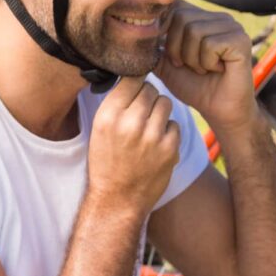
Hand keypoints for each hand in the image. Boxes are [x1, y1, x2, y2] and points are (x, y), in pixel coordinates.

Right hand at [87, 77, 180, 210]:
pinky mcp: (170, 149)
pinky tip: (157, 144)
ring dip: (159, 112)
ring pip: (165, 103)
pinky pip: (175, 125)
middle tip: (142, 112)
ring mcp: (152, 136)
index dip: (136, 80)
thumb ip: (117, 103)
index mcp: (109, 115)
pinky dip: (168, 132)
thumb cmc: (106, 162)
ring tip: (149, 127)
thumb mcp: (100, 129)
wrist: (117, 200)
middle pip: (150, 89)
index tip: (137, 86)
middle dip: (148, 98)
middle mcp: (130, 123)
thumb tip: (136, 75)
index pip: (131, 78)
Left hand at [154, 1, 255, 132]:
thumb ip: (152, 44)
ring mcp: (232, 27)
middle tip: (188, 66)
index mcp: (202, 18)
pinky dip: (207, 62)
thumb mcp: (166, 63)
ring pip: (195, 31)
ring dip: (192, 58)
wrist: (219, 110)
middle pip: (182, 17)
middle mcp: (219, 17)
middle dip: (177, 48)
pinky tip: (217, 70)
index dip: (165, 30)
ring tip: (203, 69)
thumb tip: (132, 27)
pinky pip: (211, 44)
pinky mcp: (241, 40)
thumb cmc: (195, 87)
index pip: (174, 7)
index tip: (170, 56)